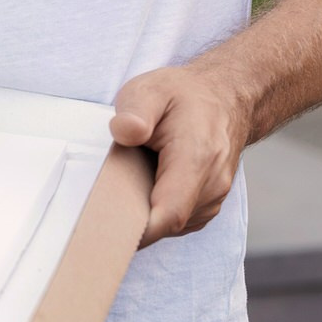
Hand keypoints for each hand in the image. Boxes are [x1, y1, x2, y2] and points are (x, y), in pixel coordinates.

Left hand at [108, 63, 253, 246]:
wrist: (224, 99)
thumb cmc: (183, 96)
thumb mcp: (151, 90)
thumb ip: (135, 111)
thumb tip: (124, 131)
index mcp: (196, 158)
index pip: (170, 213)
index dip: (138, 230)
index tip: (106, 229)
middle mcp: (211, 185)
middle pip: (166, 224)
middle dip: (132, 222)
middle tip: (98, 206)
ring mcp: (212, 198)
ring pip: (171, 226)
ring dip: (144, 215)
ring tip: (125, 183)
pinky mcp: (206, 205)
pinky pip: (176, 221)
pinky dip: (155, 211)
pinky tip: (142, 187)